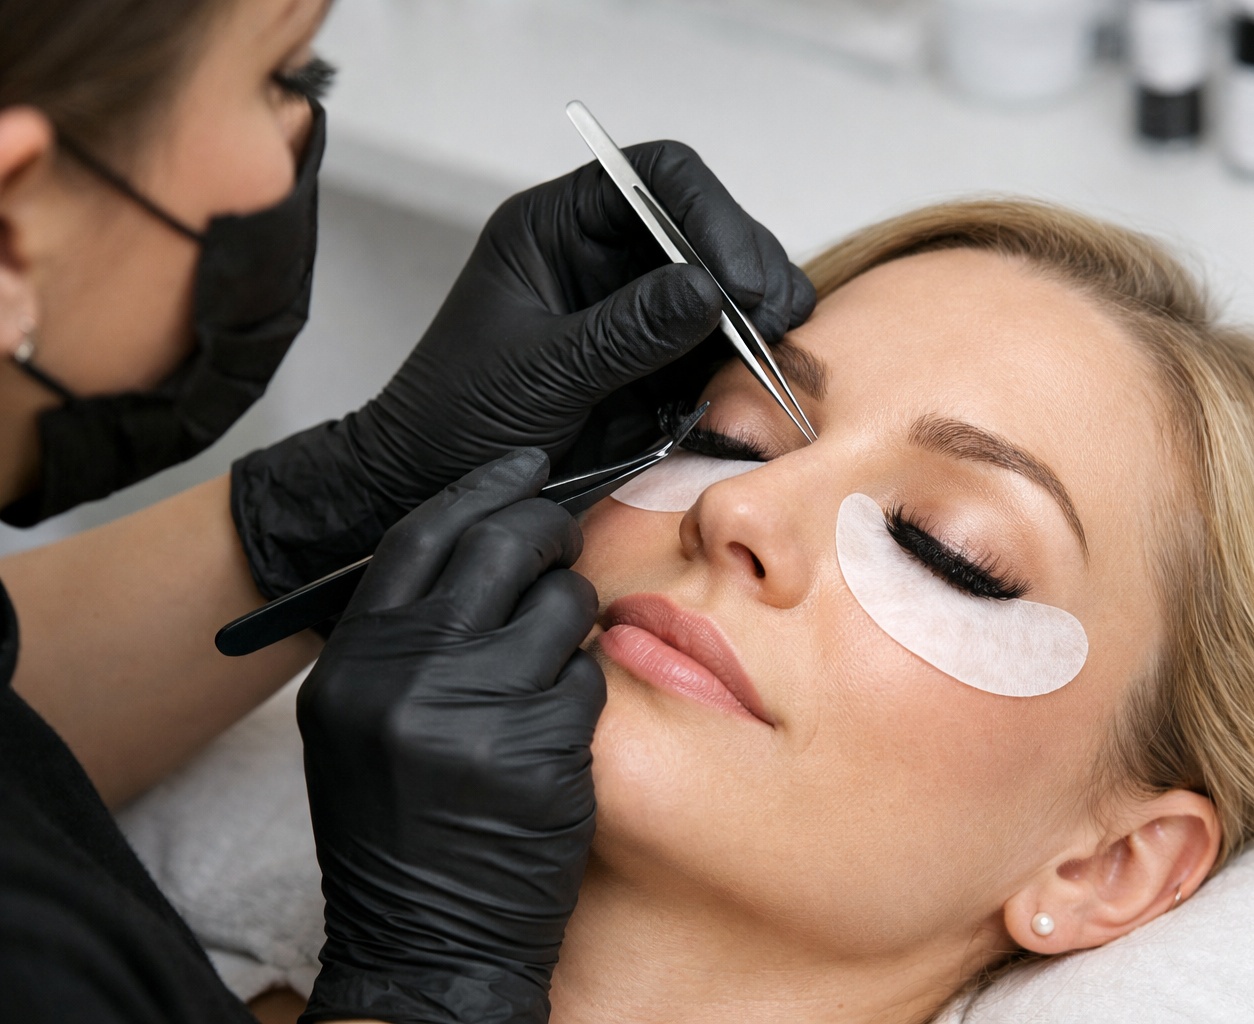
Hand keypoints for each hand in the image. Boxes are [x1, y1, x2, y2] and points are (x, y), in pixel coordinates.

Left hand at [233, 141, 814, 598]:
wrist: (435, 488)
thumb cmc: (457, 419)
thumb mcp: (541, 373)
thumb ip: (625, 331)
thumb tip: (709, 289)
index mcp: (558, 227)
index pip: (656, 177)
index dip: (710, 213)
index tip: (737, 279)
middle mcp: (605, 255)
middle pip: (707, 225)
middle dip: (749, 264)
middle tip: (774, 318)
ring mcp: (637, 308)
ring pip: (726, 283)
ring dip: (762, 310)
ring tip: (779, 348)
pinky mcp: (660, 361)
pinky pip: (722, 343)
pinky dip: (752, 356)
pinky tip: (767, 374)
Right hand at [297, 449, 602, 1023]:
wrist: (422, 940)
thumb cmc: (396, 828)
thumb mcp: (362, 719)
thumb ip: (407, 634)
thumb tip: (480, 547)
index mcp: (356, 660)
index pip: (423, 535)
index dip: (481, 490)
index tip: (524, 466)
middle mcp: (407, 673)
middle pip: (500, 548)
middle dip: (547, 530)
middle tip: (563, 535)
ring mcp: (476, 709)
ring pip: (561, 606)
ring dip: (573, 613)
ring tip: (555, 651)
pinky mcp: (540, 749)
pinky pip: (588, 676)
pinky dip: (583, 686)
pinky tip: (557, 724)